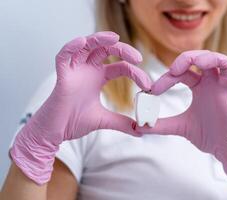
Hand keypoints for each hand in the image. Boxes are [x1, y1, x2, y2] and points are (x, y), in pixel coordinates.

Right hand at [10, 32, 151, 184]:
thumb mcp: (104, 120)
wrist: (56, 132)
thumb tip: (141, 130)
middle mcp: (87, 70)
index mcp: (98, 77)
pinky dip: (71, 47)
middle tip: (138, 59)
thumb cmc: (74, 122)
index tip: (148, 85)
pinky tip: (82, 41)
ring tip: (115, 38)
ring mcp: (74, 71)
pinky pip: (63, 56)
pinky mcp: (61, 76)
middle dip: (123, 50)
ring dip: (99, 39)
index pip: (119, 66)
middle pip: (106, 50)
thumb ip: (122, 123)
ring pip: (86, 46)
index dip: (135, 72)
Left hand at [137, 50, 226, 199]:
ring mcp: (226, 90)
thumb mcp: (179, 126)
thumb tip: (137, 126)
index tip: (151, 90)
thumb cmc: (206, 135)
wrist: (223, 152)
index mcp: (200, 86)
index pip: (183, 72)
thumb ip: (160, 124)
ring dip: (212, 58)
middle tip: (173, 68)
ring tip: (198, 62)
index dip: (167, 78)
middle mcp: (213, 83)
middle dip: (189, 58)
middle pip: (205, 59)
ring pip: (225, 63)